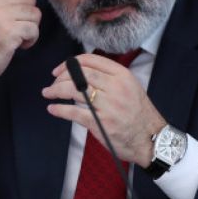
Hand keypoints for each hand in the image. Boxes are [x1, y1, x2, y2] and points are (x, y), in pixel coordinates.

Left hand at [42, 54, 166, 167]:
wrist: (150, 138)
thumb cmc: (138, 112)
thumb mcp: (129, 86)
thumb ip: (108, 77)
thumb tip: (80, 71)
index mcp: (122, 75)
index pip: (90, 60)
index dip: (70, 63)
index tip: (59, 70)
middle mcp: (115, 87)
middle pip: (79, 74)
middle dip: (61, 77)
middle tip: (52, 82)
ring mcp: (108, 105)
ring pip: (74, 90)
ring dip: (56, 90)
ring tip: (47, 93)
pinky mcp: (100, 123)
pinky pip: (74, 113)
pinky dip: (60, 110)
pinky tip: (53, 109)